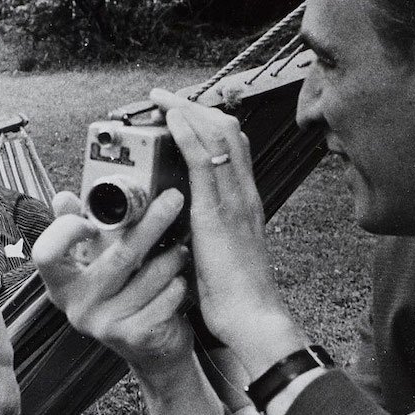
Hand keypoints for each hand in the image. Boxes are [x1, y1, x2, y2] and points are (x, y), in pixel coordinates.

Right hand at [32, 188, 194, 371]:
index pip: (46, 254)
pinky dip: (178, 285)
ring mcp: (104, 324)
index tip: (91, 221)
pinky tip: (180, 281)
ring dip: (172, 257)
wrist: (151, 350)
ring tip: (181, 248)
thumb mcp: (97, 264)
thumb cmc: (124, 295)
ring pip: (148, 276)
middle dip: (151, 224)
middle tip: (173, 200)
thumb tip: (62, 198)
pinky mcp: (134, 336)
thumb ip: (79, 229)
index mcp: (62, 283)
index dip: (65, 232)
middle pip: (117, 257)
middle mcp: (78, 306)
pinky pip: (165, 299)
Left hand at [149, 89, 299, 354]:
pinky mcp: (218, 211)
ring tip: (163, 100)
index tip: (183, 111)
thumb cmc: (235, 293)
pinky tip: (171, 120)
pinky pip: (204, 159)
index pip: (233, 145)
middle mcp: (243, 192)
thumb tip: (180, 223)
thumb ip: (205, 230)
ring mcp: (234, 198)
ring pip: (218, 135)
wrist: (251, 315)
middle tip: (167, 98)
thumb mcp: (219, 251)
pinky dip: (187, 132)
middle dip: (196, 107)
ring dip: (187, 111)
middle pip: (228, 130)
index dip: (208, 122)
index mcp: (244, 201)